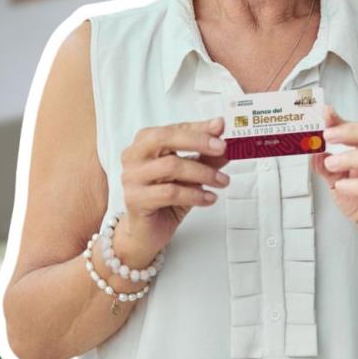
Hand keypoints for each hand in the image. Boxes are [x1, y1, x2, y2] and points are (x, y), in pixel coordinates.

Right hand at [116, 117, 230, 270]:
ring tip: (222, 181)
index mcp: (145, 142)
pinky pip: (170, 193)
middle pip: (164, 138)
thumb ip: (207, 155)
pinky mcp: (135, 200)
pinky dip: (195, 194)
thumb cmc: (168, 197)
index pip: (174, 128)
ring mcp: (131, 178)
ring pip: (171, 166)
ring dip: (203, 173)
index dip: (199, 127)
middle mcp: (134, 156)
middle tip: (222, 148)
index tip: (221, 128)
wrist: (148, 231)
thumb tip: (226, 139)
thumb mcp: (192, 173)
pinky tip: (209, 198)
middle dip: (198, 141)